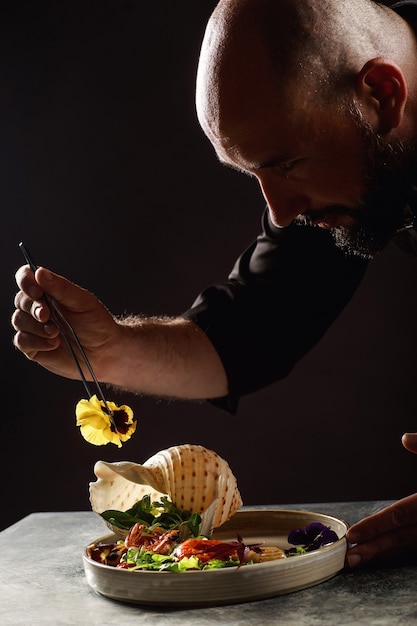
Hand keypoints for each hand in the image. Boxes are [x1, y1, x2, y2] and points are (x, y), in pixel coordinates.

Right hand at [12, 265, 118, 380]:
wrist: (106, 351)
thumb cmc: (96, 323)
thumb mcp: (83, 302)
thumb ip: (61, 287)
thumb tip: (39, 272)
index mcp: (49, 292)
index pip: (27, 278)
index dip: (26, 282)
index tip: (37, 291)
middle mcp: (38, 307)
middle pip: (21, 300)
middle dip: (33, 307)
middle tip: (47, 315)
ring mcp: (34, 327)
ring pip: (18, 321)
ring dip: (36, 327)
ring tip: (56, 333)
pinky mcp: (33, 347)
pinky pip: (21, 341)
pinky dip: (36, 342)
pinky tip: (53, 344)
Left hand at [346, 432, 416, 566]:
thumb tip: (405, 438)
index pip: (400, 515)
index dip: (376, 525)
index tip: (353, 534)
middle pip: (401, 538)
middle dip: (375, 548)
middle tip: (349, 558)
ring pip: (409, 544)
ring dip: (386, 552)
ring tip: (361, 558)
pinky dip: (402, 547)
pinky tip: (385, 550)